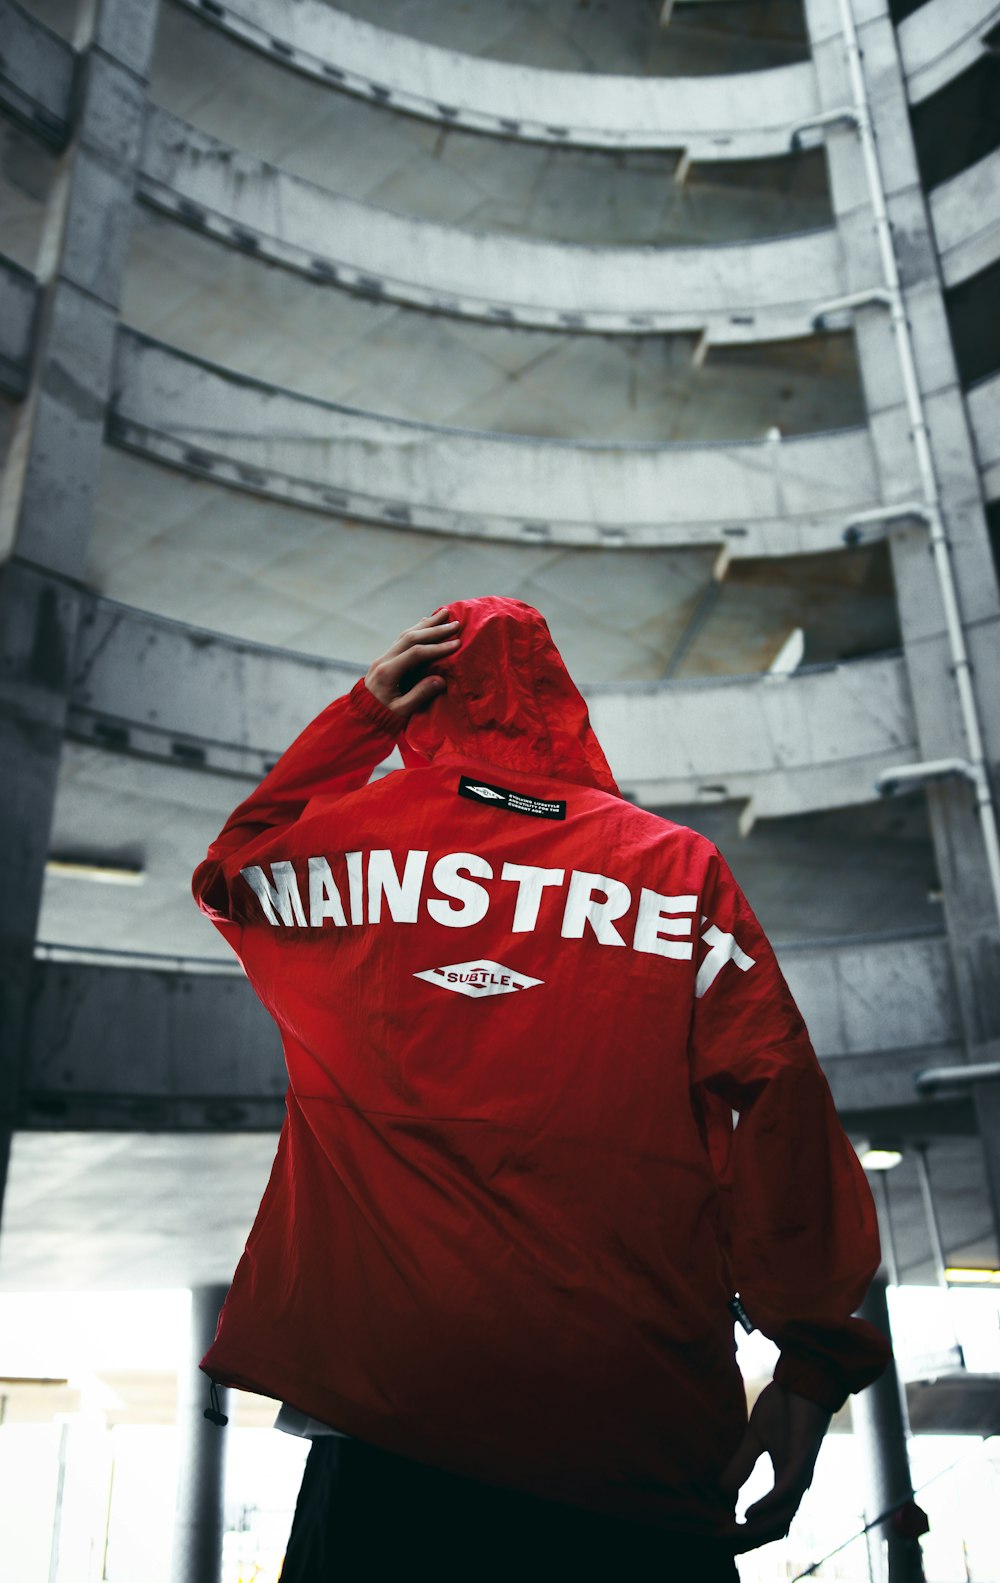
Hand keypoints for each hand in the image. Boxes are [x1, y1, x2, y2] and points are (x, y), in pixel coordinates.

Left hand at [365, 609, 459, 718]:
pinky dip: (416, 628)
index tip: (457, 644)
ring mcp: (383, 657)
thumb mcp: (401, 712)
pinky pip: (401, 638)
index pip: (415, 653)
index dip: (437, 647)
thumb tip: (441, 680)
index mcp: (388, 673)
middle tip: (455, 623)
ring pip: (405, 634)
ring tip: (444, 613)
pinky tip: (426, 621)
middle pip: (410, 638)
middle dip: (434, 630)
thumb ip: (419, 695)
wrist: (362, 716)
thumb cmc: (383, 717)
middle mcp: (384, 660)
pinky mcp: (385, 657)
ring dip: (426, 624)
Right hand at [719, 1382, 830, 1553]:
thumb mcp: (755, 1437)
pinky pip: (786, 1491)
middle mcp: (796, 1485)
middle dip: (749, 1538)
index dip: (747, 1532)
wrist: (802, 1379)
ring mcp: (800, 1474)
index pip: (770, 1520)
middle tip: (721, 1539)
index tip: (720, 1534)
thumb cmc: (783, 1407)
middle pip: (776, 1527)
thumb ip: (742, 1463)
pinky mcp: (802, 1459)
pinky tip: (749, 1512)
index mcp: (786, 1482)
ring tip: (732, 1531)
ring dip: (757, 1529)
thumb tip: (721, 1490)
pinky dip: (768, 1506)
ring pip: (783, 1517)